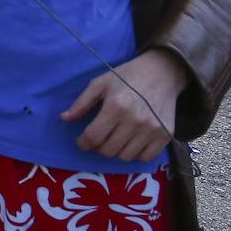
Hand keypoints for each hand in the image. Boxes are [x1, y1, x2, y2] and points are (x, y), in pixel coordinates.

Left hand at [61, 49, 187, 161]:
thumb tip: (64, 118)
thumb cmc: (127, 77)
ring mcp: (152, 129)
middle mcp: (135, 120)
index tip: (82, 141)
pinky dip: (136, 154)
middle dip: (98, 147)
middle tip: (99, 138)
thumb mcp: (100, 83)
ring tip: (115, 138)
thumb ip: (81, 102)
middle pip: (108, 150)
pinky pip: (146, 157)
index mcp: (116, 106)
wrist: (162, 72)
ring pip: (125, 157)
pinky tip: (132, 142)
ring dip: (116, 151)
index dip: (83, 143)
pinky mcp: (166, 135)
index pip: (94, 137)